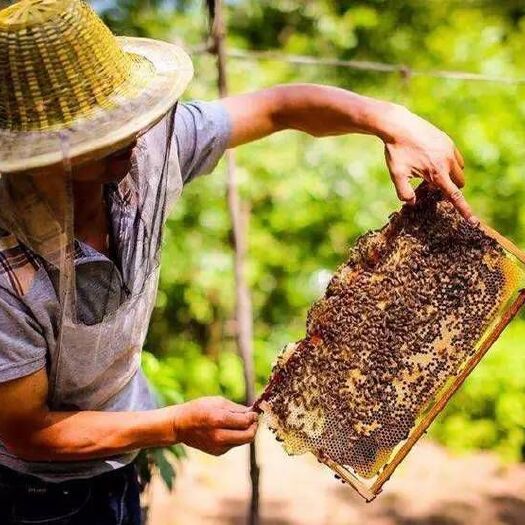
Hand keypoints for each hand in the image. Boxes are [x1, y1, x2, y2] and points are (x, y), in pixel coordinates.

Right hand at [172, 397, 257, 455]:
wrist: (180, 425)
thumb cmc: (199, 409)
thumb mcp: (217, 401)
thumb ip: (236, 408)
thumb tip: (252, 412)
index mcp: (219, 420)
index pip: (245, 422)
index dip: (253, 417)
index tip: (254, 412)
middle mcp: (219, 436)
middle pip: (248, 436)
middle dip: (254, 427)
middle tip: (253, 420)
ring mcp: (218, 446)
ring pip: (243, 441)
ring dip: (246, 432)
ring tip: (241, 423)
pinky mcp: (218, 452)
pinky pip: (234, 444)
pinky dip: (236, 437)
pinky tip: (229, 430)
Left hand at [382, 105, 475, 223]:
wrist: (398, 125)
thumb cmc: (396, 151)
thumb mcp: (397, 175)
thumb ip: (404, 193)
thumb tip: (412, 203)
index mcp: (437, 173)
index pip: (454, 196)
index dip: (464, 210)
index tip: (472, 221)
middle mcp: (448, 162)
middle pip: (459, 183)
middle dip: (450, 188)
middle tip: (430, 186)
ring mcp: (449, 149)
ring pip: (459, 169)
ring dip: (450, 175)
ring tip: (429, 172)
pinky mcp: (447, 140)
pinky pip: (455, 157)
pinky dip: (448, 163)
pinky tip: (430, 159)